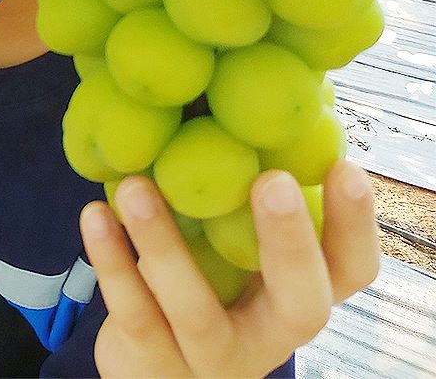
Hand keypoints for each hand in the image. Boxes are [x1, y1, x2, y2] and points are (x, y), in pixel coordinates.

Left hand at [81, 162, 379, 377]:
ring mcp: (212, 358)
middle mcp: (268, 336)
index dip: (356, 226)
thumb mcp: (229, 253)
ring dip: (164, 243)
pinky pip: (134, 314)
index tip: (345, 167)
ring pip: (196, 310)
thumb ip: (240, 203)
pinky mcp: (154, 365)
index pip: (348, 271)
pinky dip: (112, 261)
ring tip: (135, 186)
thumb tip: (239, 98)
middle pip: (301, 302)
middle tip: (272, 181)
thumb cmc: (200, 287)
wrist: (149, 367)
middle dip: (289, 242)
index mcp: (295, 297)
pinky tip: (94, 214)